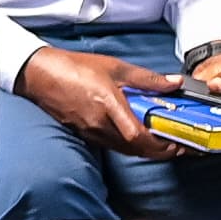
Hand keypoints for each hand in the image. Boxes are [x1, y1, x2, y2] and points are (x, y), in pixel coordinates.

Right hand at [13, 47, 184, 160]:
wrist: (39, 74)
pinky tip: (140, 138)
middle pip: (137, 150)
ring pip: (127, 150)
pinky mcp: (85, 134)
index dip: (163, 145)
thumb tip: (174, 84)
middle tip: (181, 147)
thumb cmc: (73, 68)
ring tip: (166, 143)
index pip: (139, 137)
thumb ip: (146, 78)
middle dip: (162, 152)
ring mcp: (91, 132)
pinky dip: (132, 146)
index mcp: (109, 105)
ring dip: (148, 151)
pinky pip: (114, 146)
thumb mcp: (114, 67)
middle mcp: (100, 124)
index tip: (181, 143)